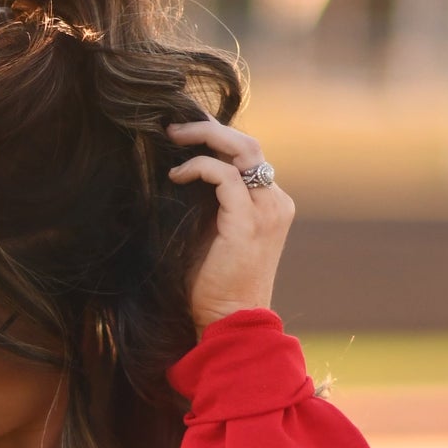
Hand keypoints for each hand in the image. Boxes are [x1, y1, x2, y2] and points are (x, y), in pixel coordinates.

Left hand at [165, 117, 294, 332]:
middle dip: (209, 127)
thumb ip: (211, 202)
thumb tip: (180, 170)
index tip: (184, 130)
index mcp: (271, 204)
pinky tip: (177, 176)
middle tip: (173, 126)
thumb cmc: (214, 285)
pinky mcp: (249, 222)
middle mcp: (276, 202)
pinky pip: (226, 176)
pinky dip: (200, 168)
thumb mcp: (214, 233)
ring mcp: (267, 211)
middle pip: (249, 143)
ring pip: (242, 150)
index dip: (217, 136)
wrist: (230, 321)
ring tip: (172, 137)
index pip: (248, 155)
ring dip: (204, 137)